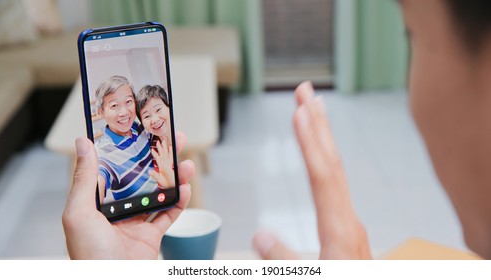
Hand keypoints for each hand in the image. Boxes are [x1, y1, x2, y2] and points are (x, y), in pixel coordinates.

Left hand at [62, 131, 194, 258]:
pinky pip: (169, 214)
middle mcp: (117, 209)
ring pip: (159, 193)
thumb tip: (84, 143)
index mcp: (97, 201)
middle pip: (142, 176)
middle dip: (159, 157)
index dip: (129, 148)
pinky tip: (185, 189)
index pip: (115, 167)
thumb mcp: (79, 213)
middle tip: (173, 139)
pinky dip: (179, 201)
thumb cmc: (89, 255)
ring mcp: (136, 222)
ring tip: (186, 164)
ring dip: (174, 177)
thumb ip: (84, 178)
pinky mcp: (152, 235)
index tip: (142, 131)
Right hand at [253, 81, 370, 259]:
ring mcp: (349, 218)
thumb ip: (282, 257)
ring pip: (336, 168)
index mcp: (339, 231)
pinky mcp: (346, 222)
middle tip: (305, 90)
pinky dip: (326, 157)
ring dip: (323, 135)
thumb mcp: (307, 276)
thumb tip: (259, 233)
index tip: (300, 113)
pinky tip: (321, 151)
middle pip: (332, 162)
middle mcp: (348, 218)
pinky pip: (335, 180)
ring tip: (312, 106)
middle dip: (318, 123)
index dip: (310, 144)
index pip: (322, 177)